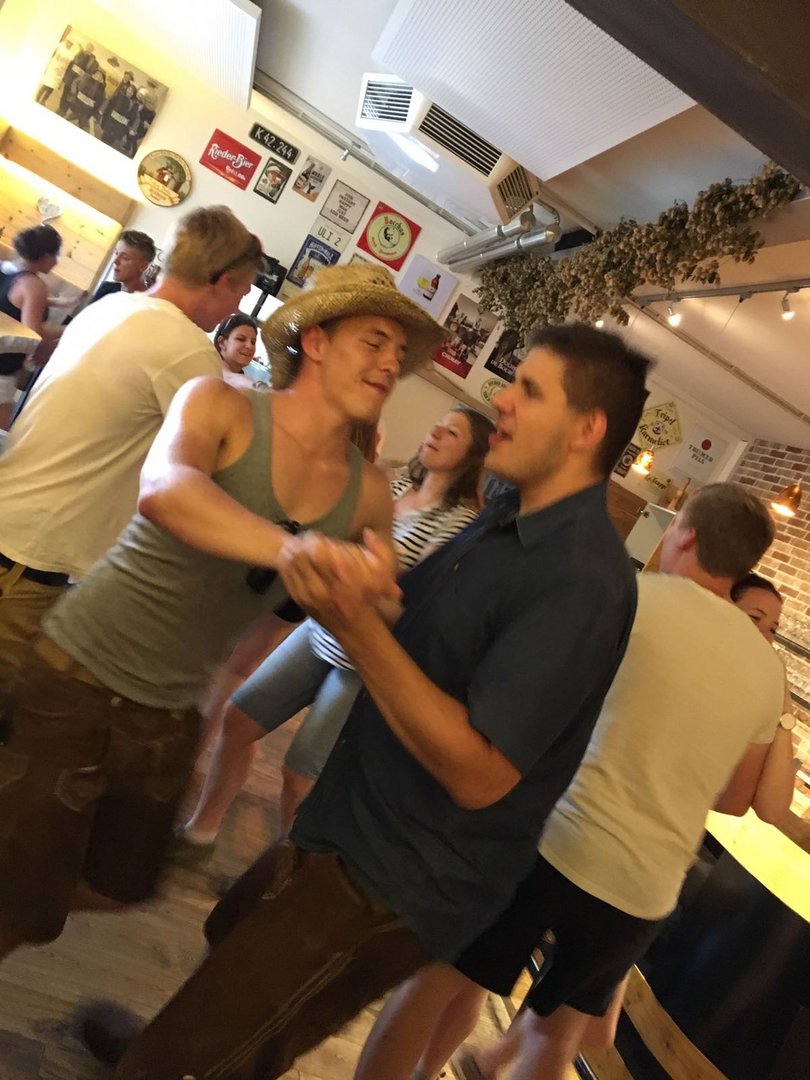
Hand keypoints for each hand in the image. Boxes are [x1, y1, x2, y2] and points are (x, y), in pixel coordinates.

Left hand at [279, 532, 399, 631]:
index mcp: (343, 579)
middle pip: (302, 556)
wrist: (356, 630)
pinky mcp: (301, 602)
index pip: (319, 552)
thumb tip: (367, 533)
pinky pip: (287, 579)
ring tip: (294, 546)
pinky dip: (286, 566)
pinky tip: (288, 559)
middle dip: (301, 544)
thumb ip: (380, 551)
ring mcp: (309, 596)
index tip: (318, 537)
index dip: (315, 541)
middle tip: (304, 539)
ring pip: (292, 566)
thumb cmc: (369, 600)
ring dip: (292, 553)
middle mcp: (323, 588)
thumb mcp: (383, 576)